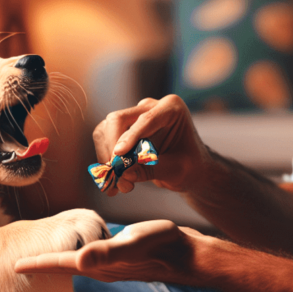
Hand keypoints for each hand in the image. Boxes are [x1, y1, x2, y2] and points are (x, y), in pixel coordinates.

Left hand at [14, 219, 203, 284]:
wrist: (188, 256)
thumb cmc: (162, 245)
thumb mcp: (133, 242)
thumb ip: (107, 252)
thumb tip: (79, 260)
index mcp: (98, 264)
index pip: (60, 264)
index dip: (36, 263)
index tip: (12, 265)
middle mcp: (101, 268)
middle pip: (62, 268)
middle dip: (41, 265)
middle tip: (18, 261)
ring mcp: (111, 265)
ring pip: (75, 264)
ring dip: (57, 261)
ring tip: (41, 256)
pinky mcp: (120, 259)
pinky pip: (90, 258)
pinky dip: (76, 254)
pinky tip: (78, 249)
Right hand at [93, 95, 208, 194]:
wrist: (189, 168)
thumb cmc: (189, 166)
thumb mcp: (176, 170)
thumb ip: (152, 170)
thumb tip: (124, 173)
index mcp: (170, 108)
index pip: (147, 119)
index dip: (130, 137)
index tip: (118, 154)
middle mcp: (149, 106)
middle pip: (118, 120)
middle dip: (112, 148)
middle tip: (116, 175)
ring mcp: (133, 115)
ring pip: (105, 129)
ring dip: (106, 157)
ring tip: (119, 185)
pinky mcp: (121, 128)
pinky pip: (103, 139)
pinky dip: (104, 159)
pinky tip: (115, 180)